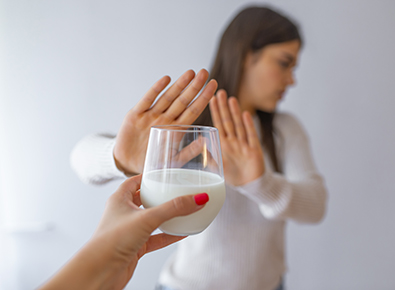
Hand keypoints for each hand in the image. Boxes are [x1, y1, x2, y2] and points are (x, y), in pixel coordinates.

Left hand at [39, 175, 207, 289]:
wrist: (99, 272)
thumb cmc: (111, 242)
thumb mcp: (146, 219)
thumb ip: (173, 209)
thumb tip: (197, 199)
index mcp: (119, 200)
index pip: (134, 182)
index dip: (148, 177)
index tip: (163, 174)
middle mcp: (123, 214)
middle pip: (144, 200)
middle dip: (159, 196)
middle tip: (175, 192)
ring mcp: (129, 231)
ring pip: (151, 220)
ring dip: (166, 217)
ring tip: (183, 211)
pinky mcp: (135, 247)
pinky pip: (155, 238)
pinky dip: (168, 235)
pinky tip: (182, 233)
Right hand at [114, 69, 217, 174]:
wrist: (127, 164)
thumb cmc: (152, 163)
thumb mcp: (172, 160)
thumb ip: (188, 152)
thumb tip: (205, 142)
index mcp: (176, 129)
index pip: (193, 111)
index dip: (203, 98)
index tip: (213, 85)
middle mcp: (165, 119)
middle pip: (183, 101)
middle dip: (194, 87)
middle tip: (205, 73)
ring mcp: (151, 115)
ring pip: (167, 98)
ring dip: (179, 85)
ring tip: (190, 73)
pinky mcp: (136, 115)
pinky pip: (147, 100)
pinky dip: (156, 90)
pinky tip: (166, 79)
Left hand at [209, 89, 264, 185]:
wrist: (251, 186)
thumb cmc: (234, 176)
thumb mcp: (218, 167)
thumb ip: (210, 155)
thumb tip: (201, 143)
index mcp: (223, 145)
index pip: (217, 124)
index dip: (214, 112)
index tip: (210, 99)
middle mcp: (233, 142)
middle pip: (228, 121)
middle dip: (223, 107)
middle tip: (219, 92)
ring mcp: (244, 144)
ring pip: (238, 125)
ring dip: (234, 112)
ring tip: (231, 99)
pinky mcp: (254, 150)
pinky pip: (251, 136)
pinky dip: (248, 125)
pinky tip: (245, 114)